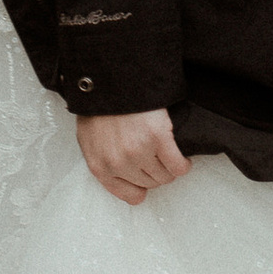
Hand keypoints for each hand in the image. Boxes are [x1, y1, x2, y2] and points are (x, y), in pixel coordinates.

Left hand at [75, 108, 190, 206]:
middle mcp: (118, 164)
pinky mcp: (157, 138)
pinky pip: (178, 166)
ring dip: (170, 167)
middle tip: (158, 157)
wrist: (109, 78)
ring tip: (169, 154)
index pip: (131, 195)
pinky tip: (182, 157)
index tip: (149, 178)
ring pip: (166, 176)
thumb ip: (102, 160)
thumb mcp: (89, 138)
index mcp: (100, 167)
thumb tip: (120, 176)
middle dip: (157, 172)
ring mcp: (138, 152)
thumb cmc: (99, 106)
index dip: (144, 187)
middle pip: (151, 184)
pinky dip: (183, 164)